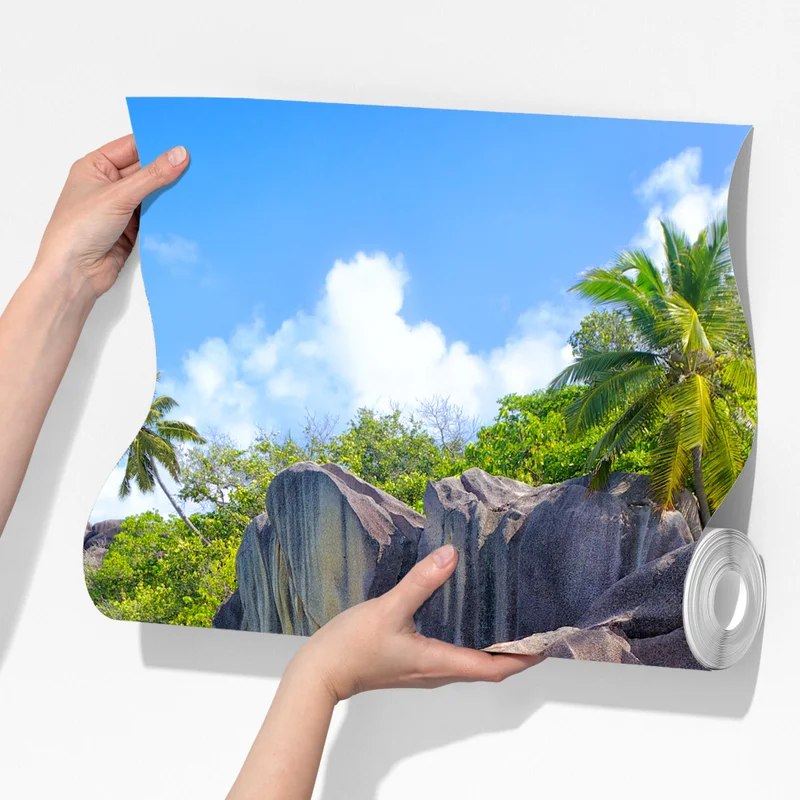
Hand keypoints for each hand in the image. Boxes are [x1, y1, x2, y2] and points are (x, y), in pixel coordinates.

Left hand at [33, 134, 189, 302]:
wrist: (75, 274)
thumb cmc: (77, 230)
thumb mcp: (118, 195)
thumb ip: (152, 176)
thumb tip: (178, 155)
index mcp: (95, 167)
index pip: (131, 147)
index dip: (155, 143)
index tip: (182, 142)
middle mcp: (107, 185)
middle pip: (144, 170)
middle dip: (166, 169)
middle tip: (195, 163)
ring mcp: (121, 208)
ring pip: (152, 194)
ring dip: (169, 193)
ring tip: (195, 184)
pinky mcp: (132, 229)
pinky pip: (156, 215)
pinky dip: (168, 213)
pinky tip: (185, 208)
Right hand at [288, 544, 541, 702]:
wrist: (320, 673)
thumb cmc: (352, 647)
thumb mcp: (389, 609)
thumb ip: (421, 582)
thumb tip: (451, 556)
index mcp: (439, 663)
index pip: (494, 668)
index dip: (524, 658)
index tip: (547, 643)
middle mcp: (437, 671)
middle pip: (487, 666)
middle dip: (514, 650)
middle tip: (533, 625)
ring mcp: (424, 669)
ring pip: (469, 660)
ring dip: (491, 645)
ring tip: (506, 617)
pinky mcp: (411, 662)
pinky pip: (450, 653)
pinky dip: (467, 639)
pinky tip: (462, 615)